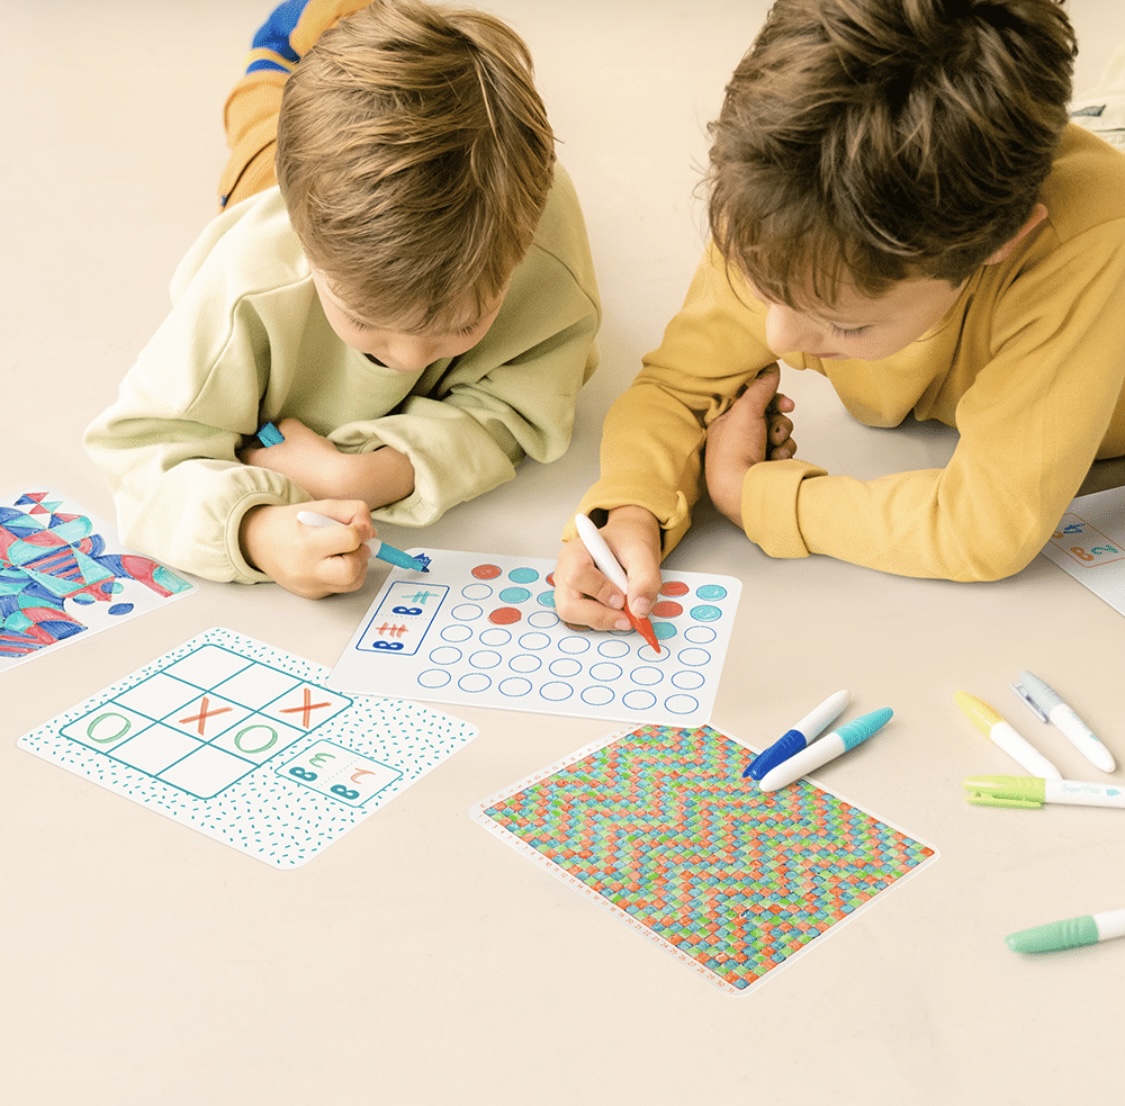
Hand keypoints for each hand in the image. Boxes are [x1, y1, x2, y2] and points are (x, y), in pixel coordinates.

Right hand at [239, 499, 374, 597]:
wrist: (259, 542)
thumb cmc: (290, 523)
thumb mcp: (320, 506)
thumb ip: (351, 511)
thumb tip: (371, 532)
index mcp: (306, 543)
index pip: (349, 539)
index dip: (360, 530)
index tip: (357, 526)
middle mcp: (306, 569)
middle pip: (352, 569)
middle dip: (361, 553)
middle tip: (355, 544)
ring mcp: (311, 586)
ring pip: (354, 582)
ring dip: (359, 564)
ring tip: (345, 551)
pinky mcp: (315, 595)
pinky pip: (343, 587)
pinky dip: (347, 574)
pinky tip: (336, 561)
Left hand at [242, 417, 415, 508]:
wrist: (342, 483)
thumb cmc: (315, 454)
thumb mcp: (295, 429)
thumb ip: (281, 426)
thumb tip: (278, 430)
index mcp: (257, 461)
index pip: (245, 449)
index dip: (256, 442)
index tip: (269, 439)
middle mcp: (262, 482)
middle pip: (260, 467)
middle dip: (269, 459)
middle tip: (286, 451)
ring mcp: (276, 497)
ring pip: (275, 480)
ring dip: (283, 472)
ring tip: (302, 466)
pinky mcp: (292, 506)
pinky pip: (288, 491)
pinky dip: (296, 484)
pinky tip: (311, 480)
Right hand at [553, 506, 661, 630]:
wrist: (627, 542)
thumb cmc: (628, 542)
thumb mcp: (643, 552)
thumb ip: (645, 579)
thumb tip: (639, 610)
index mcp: (575, 552)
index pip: (577, 575)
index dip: (600, 590)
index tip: (622, 599)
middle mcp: (564, 573)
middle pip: (568, 605)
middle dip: (599, 616)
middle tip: (626, 618)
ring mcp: (567, 590)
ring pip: (574, 616)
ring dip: (603, 619)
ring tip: (625, 611)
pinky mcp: (575, 603)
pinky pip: (584, 620)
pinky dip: (604, 620)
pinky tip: (619, 610)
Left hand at [705, 364, 795, 527]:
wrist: (743, 491)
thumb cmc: (734, 454)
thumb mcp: (746, 409)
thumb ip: (761, 386)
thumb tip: (770, 369)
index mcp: (725, 422)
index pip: (751, 400)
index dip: (769, 397)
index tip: (782, 399)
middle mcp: (738, 438)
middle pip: (770, 415)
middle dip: (779, 419)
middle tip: (778, 425)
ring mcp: (754, 453)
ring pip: (780, 432)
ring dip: (782, 436)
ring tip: (773, 446)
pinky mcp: (768, 466)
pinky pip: (784, 450)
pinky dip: (784, 453)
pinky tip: (775, 460)